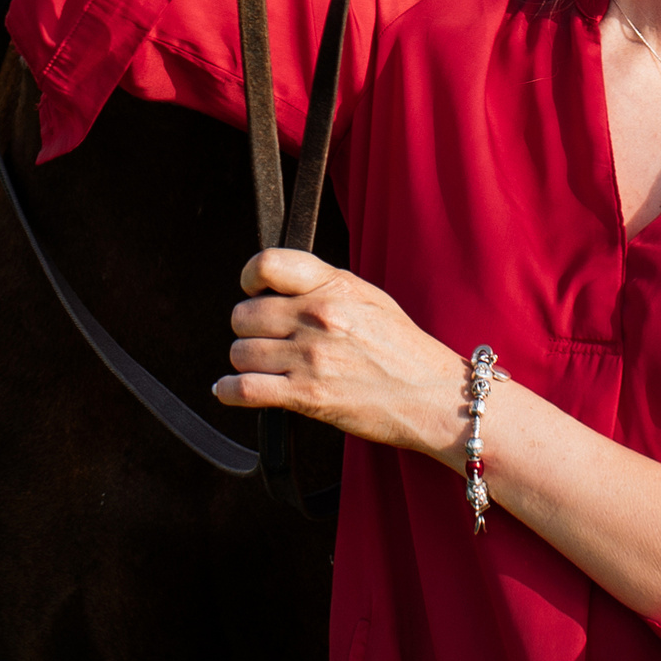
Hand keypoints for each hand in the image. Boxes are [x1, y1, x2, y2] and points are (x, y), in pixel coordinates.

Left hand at [215, 249, 469, 461]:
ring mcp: (311, 357)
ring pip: (240, 352)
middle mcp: (318, 316)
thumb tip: (275, 286)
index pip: (267, 264)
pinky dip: (228, 390)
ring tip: (261, 367)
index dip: (250, 278)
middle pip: (244, 315)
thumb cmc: (402, 347)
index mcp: (333, 285)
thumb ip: (321, 285)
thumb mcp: (367, 297)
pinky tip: (228, 390)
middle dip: (248, 329)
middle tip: (265, 340)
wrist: (432, 396)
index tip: (253, 291)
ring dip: (245, 362)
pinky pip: (244, 389)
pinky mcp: (307, 397)